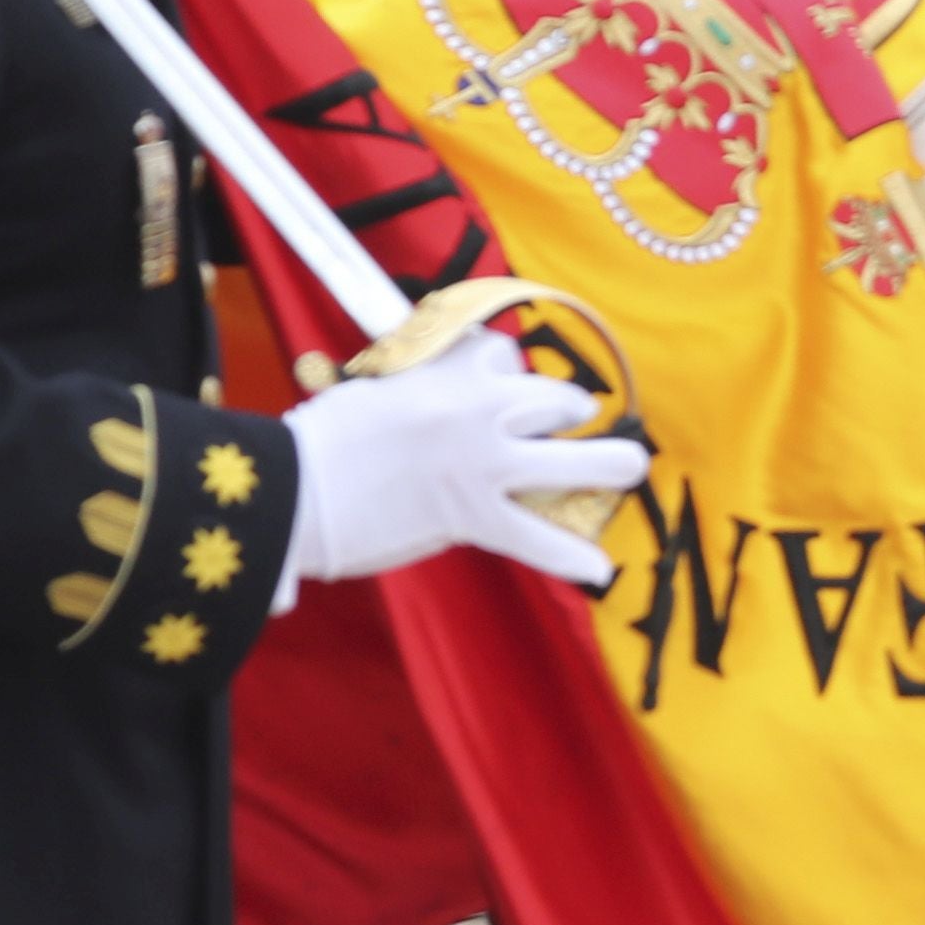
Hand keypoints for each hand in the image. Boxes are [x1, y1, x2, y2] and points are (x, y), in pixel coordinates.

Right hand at [285, 336, 646, 590]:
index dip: (508, 370)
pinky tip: (600, 571)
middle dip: (567, 411)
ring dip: (608, 464)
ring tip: (628, 467)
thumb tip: (436, 385)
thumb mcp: (373, 388)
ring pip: (572, 462)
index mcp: (445, 371)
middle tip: (571, 421)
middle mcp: (477, 410)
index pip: (501, 352)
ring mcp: (484, 465)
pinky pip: (539, 539)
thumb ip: (415, 384)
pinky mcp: (475, 516)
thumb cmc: (321, 440)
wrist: (296, 489)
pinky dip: (571, 557)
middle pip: (555, 399)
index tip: (503, 381)